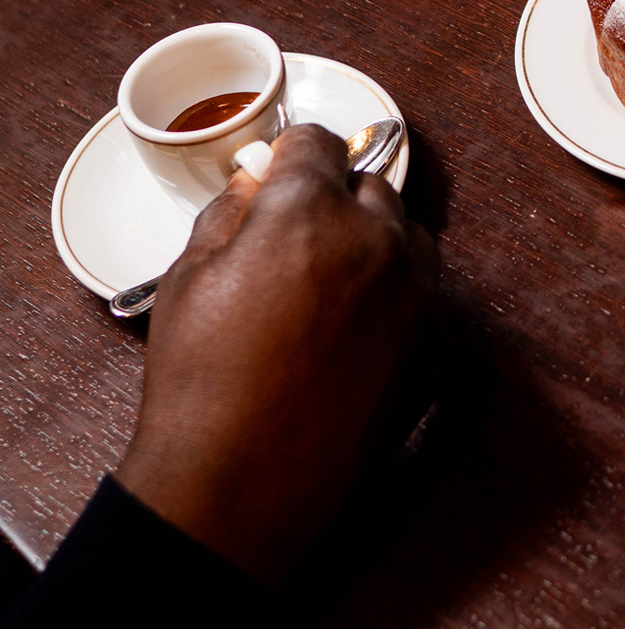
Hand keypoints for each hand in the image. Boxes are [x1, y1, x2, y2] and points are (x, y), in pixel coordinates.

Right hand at [117, 124, 438, 582]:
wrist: (241, 486)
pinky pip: (422, 286)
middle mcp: (375, 240)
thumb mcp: (187, 280)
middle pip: (368, 185)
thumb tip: (256, 181)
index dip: (291, 154)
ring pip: (405, 233)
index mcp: (309, 212)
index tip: (277, 172)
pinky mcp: (433, 339)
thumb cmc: (200, 383)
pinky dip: (394, 287)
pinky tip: (350, 323)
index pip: (319, 142)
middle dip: (333, 198)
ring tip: (323, 282)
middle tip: (292, 236)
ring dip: (373, 239)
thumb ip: (228, 212)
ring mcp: (414, 291)